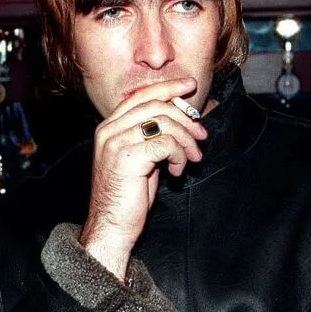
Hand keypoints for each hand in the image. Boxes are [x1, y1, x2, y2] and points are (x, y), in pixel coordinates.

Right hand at [80, 77, 207, 278]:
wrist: (111, 225)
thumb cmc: (127, 196)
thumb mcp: (140, 158)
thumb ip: (151, 136)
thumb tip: (180, 119)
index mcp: (109, 127)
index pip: (141, 96)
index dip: (168, 88)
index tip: (190, 86)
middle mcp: (109, 130)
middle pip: (156, 105)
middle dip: (185, 118)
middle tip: (201, 136)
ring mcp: (116, 142)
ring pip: (164, 123)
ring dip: (186, 140)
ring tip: (191, 159)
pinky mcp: (127, 157)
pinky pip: (166, 143)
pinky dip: (178, 155)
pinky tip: (177, 170)